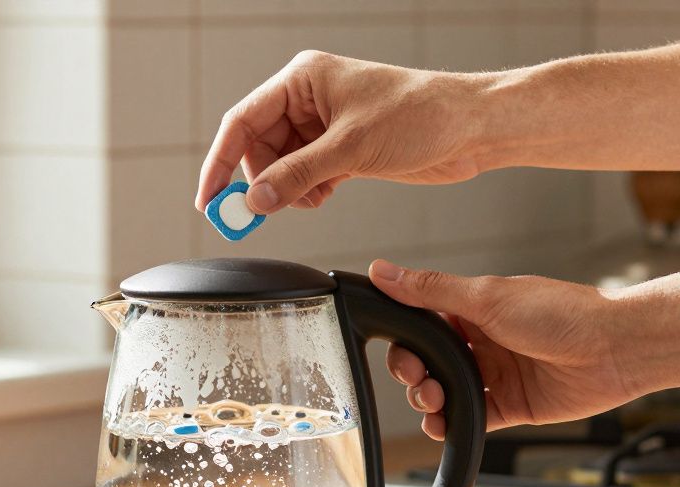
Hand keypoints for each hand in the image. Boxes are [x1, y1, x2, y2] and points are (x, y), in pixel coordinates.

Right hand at [195, 51, 489, 214]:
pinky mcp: (341, 150)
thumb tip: (256, 199)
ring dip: (288, 190)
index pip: (242, 121)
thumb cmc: (421, 114)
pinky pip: (305, 175)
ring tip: (312, 197)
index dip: (221, 162)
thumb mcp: (351, 147)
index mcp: (303, 80)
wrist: (470, 128)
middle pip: (258, 147)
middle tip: (259, 213)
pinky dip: (308, 192)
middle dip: (261, 181)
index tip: (210, 198)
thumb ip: (298, 175)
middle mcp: (309, 100)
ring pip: (281, 166)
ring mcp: (324, 126)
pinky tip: (326, 193)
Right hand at [367, 260, 640, 439]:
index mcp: (472, 309)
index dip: (404, 340)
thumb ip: (429, 290)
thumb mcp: (486, 297)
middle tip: (417, 377)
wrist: (615, 349)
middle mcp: (481, 341)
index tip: (398, 349)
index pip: (420, 324)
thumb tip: (382, 271)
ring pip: (445, 392)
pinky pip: (471, 419)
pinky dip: (452, 424)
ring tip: (434, 401)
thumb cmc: (562, 313)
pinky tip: (444, 424)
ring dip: (429, 400)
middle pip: (428, 362)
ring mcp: (496, 375)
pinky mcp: (511, 406)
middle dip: (413, 373)